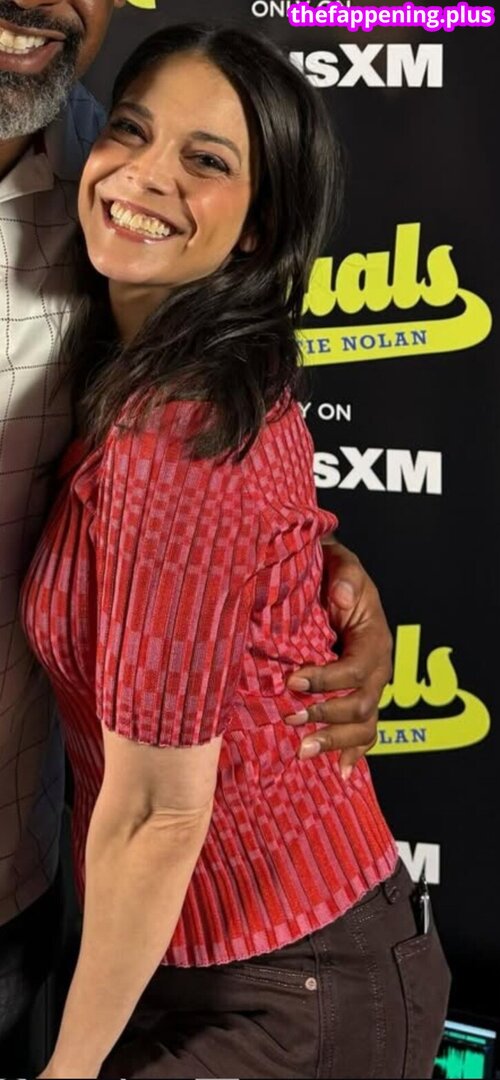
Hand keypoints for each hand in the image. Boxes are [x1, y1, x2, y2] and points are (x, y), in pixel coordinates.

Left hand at [286, 540, 392, 777]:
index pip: (356, 668)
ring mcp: (370, 688)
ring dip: (335, 742)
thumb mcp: (341, 563)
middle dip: (326, 715)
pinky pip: (364, 734)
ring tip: (302, 751)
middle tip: (290, 718)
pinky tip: (337, 772)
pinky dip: (352, 754)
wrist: (333, 580)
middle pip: (362, 705)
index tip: (292, 679)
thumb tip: (342, 598)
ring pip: (364, 727)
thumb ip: (344, 576)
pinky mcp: (358, 699)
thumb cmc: (333, 572)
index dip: (327, 678)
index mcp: (375, 639)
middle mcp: (378, 669)